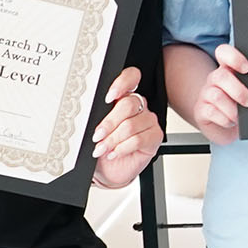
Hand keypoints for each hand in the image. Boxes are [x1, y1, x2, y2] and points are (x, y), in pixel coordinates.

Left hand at [91, 67, 162, 187]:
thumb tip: (93, 112)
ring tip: (103, 148)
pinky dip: (123, 148)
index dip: (122, 84)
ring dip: (113, 140)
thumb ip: (99, 115)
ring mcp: (148, 121)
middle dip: (109, 123)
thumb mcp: (96, 128)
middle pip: (128, 104)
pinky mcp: (155, 137)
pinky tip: (115, 153)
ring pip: (131, 125)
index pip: (131, 78)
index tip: (108, 98)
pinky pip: (139, 139)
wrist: (108, 170)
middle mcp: (139, 107)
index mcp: (124, 97)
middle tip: (97, 136)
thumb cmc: (102, 146)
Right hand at [185, 44, 247, 145]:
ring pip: (216, 95)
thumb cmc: (241, 108)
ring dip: (232, 108)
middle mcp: (215, 80)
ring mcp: (206, 94)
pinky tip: (230, 121)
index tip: (247, 68)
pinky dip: (224, 119)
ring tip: (240, 116)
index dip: (233, 58)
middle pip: (220, 76)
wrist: (226, 127)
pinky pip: (210, 112)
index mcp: (228, 70)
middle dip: (238, 90)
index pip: (224, 53)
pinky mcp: (201, 110)